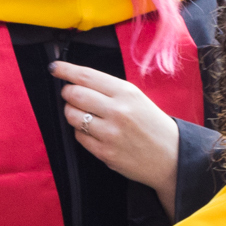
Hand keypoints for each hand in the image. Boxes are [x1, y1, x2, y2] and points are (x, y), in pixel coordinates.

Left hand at [52, 61, 179, 211]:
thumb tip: (78, 81)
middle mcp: (117, 110)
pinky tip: (92, 131)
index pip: (86, 76)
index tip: (54, 68)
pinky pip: (78, 136)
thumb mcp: (137, 98)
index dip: (65, 70)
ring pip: (72, 116)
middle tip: (69, 95)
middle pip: (74, 95)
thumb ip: (109, 89)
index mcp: (126, 92)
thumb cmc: (152, 124)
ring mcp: (110, 133)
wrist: (171, 157)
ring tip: (82, 114)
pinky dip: (80, 132)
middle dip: (67, 93)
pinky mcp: (104, 152)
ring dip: (71, 113)